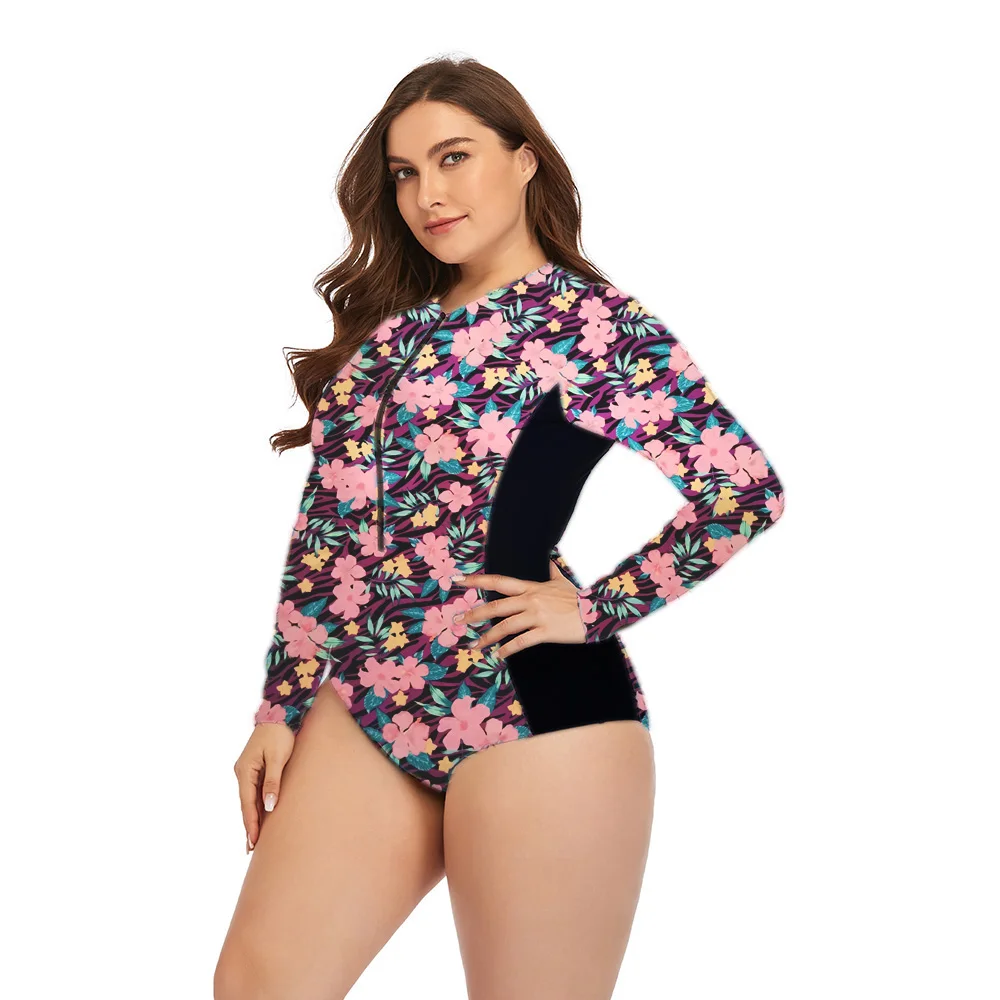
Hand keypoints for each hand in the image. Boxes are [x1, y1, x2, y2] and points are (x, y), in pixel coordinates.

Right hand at [233, 720, 293, 853]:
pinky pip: (253, 791)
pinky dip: (255, 805)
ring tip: (254, 839)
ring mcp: (247, 770)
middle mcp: (242, 772)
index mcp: (245, 770)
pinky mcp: (254, 767)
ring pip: (249, 799)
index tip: (253, 842)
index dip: (250, 824)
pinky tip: (258, 815)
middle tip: (251, 849)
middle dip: (249, 825)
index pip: (247, 803)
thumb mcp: (279, 758)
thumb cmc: (281, 734)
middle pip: (245, 804)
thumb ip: (273, 782)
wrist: (280, 713)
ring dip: (252, 817)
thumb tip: (268, 807)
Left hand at [452, 558, 585, 657]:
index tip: (458, 580)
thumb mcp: (562, 581)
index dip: (477, 580)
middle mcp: (531, 600)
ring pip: (505, 626)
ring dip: (487, 637)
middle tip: (457, 620)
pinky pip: (521, 642)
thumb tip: (549, 559)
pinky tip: (499, 656)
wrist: (598, 611)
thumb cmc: (578, 598)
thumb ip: (551, 571)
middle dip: (473, 614)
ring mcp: (537, 616)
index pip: (499, 581)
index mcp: (531, 587)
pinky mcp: (546, 632)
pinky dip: (508, 649)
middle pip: (495, 606)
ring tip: (475, 645)